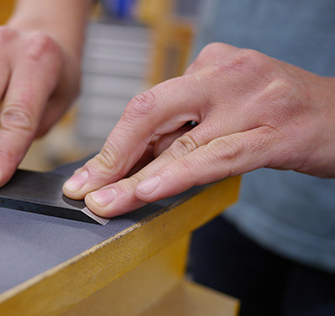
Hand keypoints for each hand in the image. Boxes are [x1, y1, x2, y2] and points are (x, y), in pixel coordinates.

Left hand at [63, 43, 334, 216]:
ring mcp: (251, 101)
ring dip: (136, 177)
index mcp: (208, 65)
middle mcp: (225, 75)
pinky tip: (149, 191)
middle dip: (112, 155)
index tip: (88, 176)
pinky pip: (217, 156)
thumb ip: (184, 132)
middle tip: (83, 189)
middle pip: (150, 111)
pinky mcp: (275, 132)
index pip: (148, 107)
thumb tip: (134, 166)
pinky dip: (179, 174)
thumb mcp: (225, 112)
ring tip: (105, 203)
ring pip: (180, 140)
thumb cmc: (279, 116)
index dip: (114, 145)